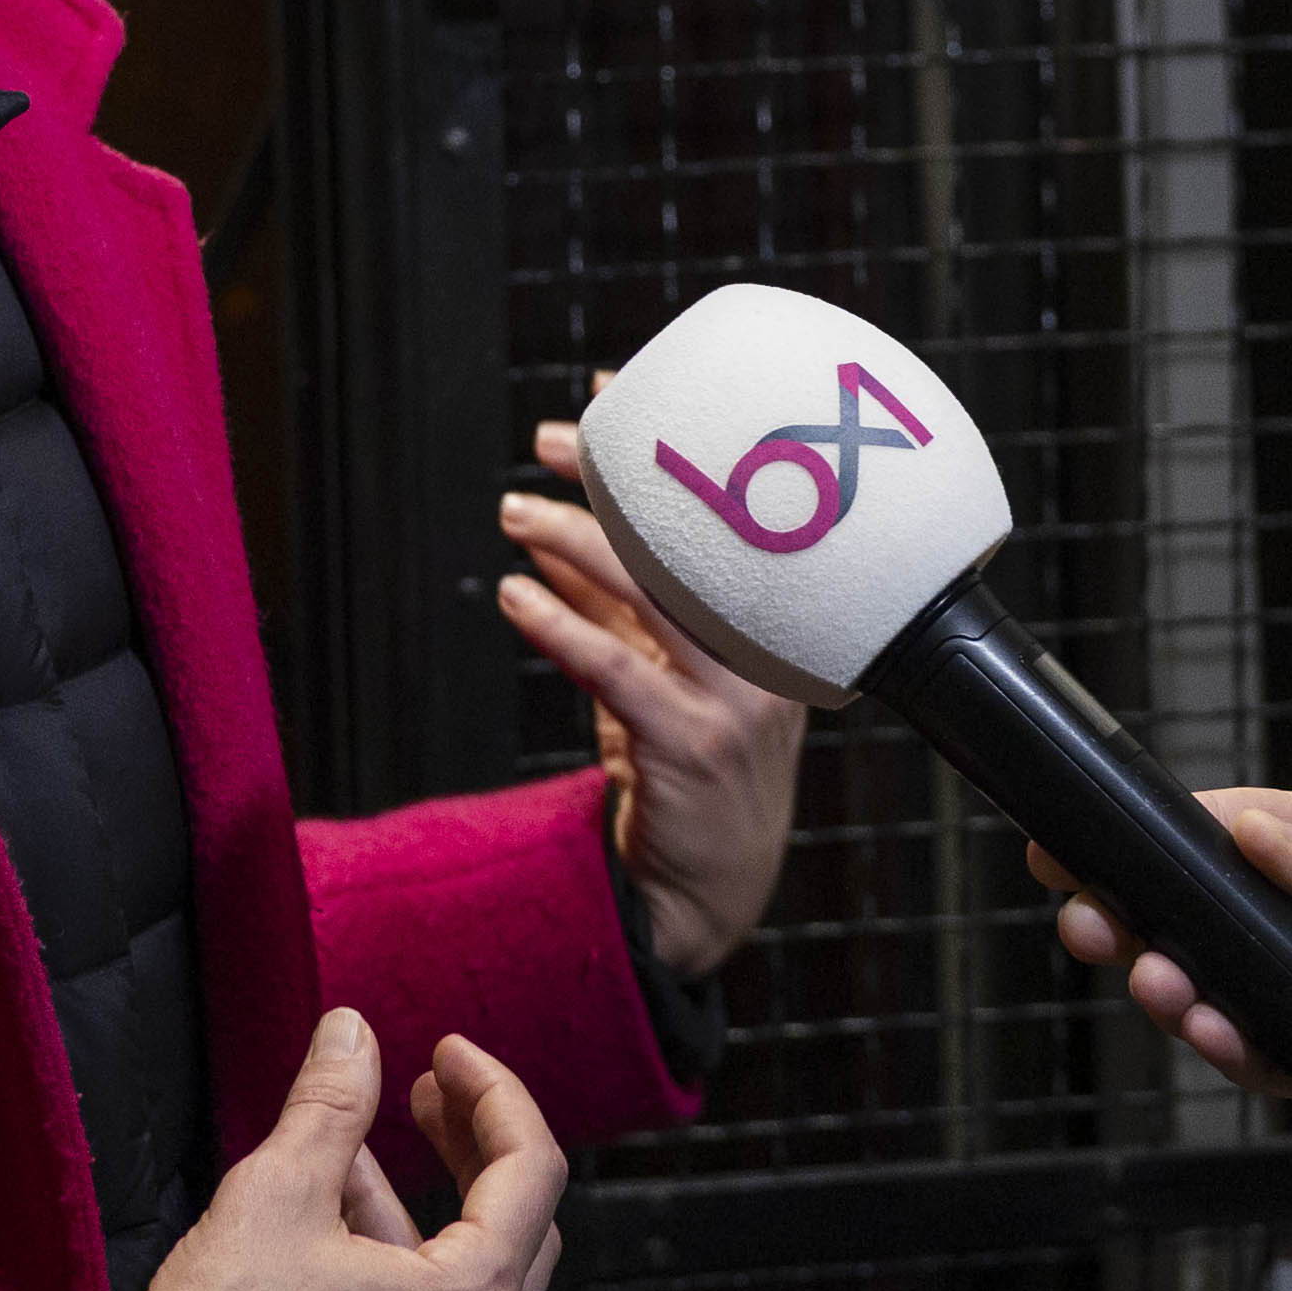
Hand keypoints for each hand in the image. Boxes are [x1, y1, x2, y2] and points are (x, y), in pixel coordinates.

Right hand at [141, 1009, 562, 1290]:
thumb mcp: (276, 1189)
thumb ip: (332, 1102)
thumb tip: (353, 1032)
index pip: (532, 1171)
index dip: (494, 1092)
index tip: (444, 1053)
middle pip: (519, 1233)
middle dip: (474, 1152)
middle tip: (424, 1096)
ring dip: (418, 1214)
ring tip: (342, 1162)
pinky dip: (396, 1281)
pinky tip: (326, 1246)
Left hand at [498, 413, 803, 975]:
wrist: (705, 894)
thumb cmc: (685, 775)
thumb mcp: (657, 678)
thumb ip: (613, 612)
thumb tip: (551, 539)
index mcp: (776, 627)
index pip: (727, 516)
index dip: (670, 450)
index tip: (611, 396)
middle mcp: (768, 656)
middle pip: (693, 541)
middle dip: (617, 480)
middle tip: (550, 441)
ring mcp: (737, 703)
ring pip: (657, 594)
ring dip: (576, 541)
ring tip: (515, 512)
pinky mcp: (692, 748)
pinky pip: (618, 669)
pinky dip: (560, 625)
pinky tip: (516, 597)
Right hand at [1039, 782, 1291, 1140]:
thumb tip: (1252, 841)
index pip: (1227, 844)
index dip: (1150, 848)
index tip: (1074, 844)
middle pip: (1214, 933)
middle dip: (1141, 926)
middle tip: (1092, 921)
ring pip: (1241, 1007)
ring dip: (1184, 996)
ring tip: (1154, 979)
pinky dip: (1251, 1057)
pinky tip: (1219, 1031)